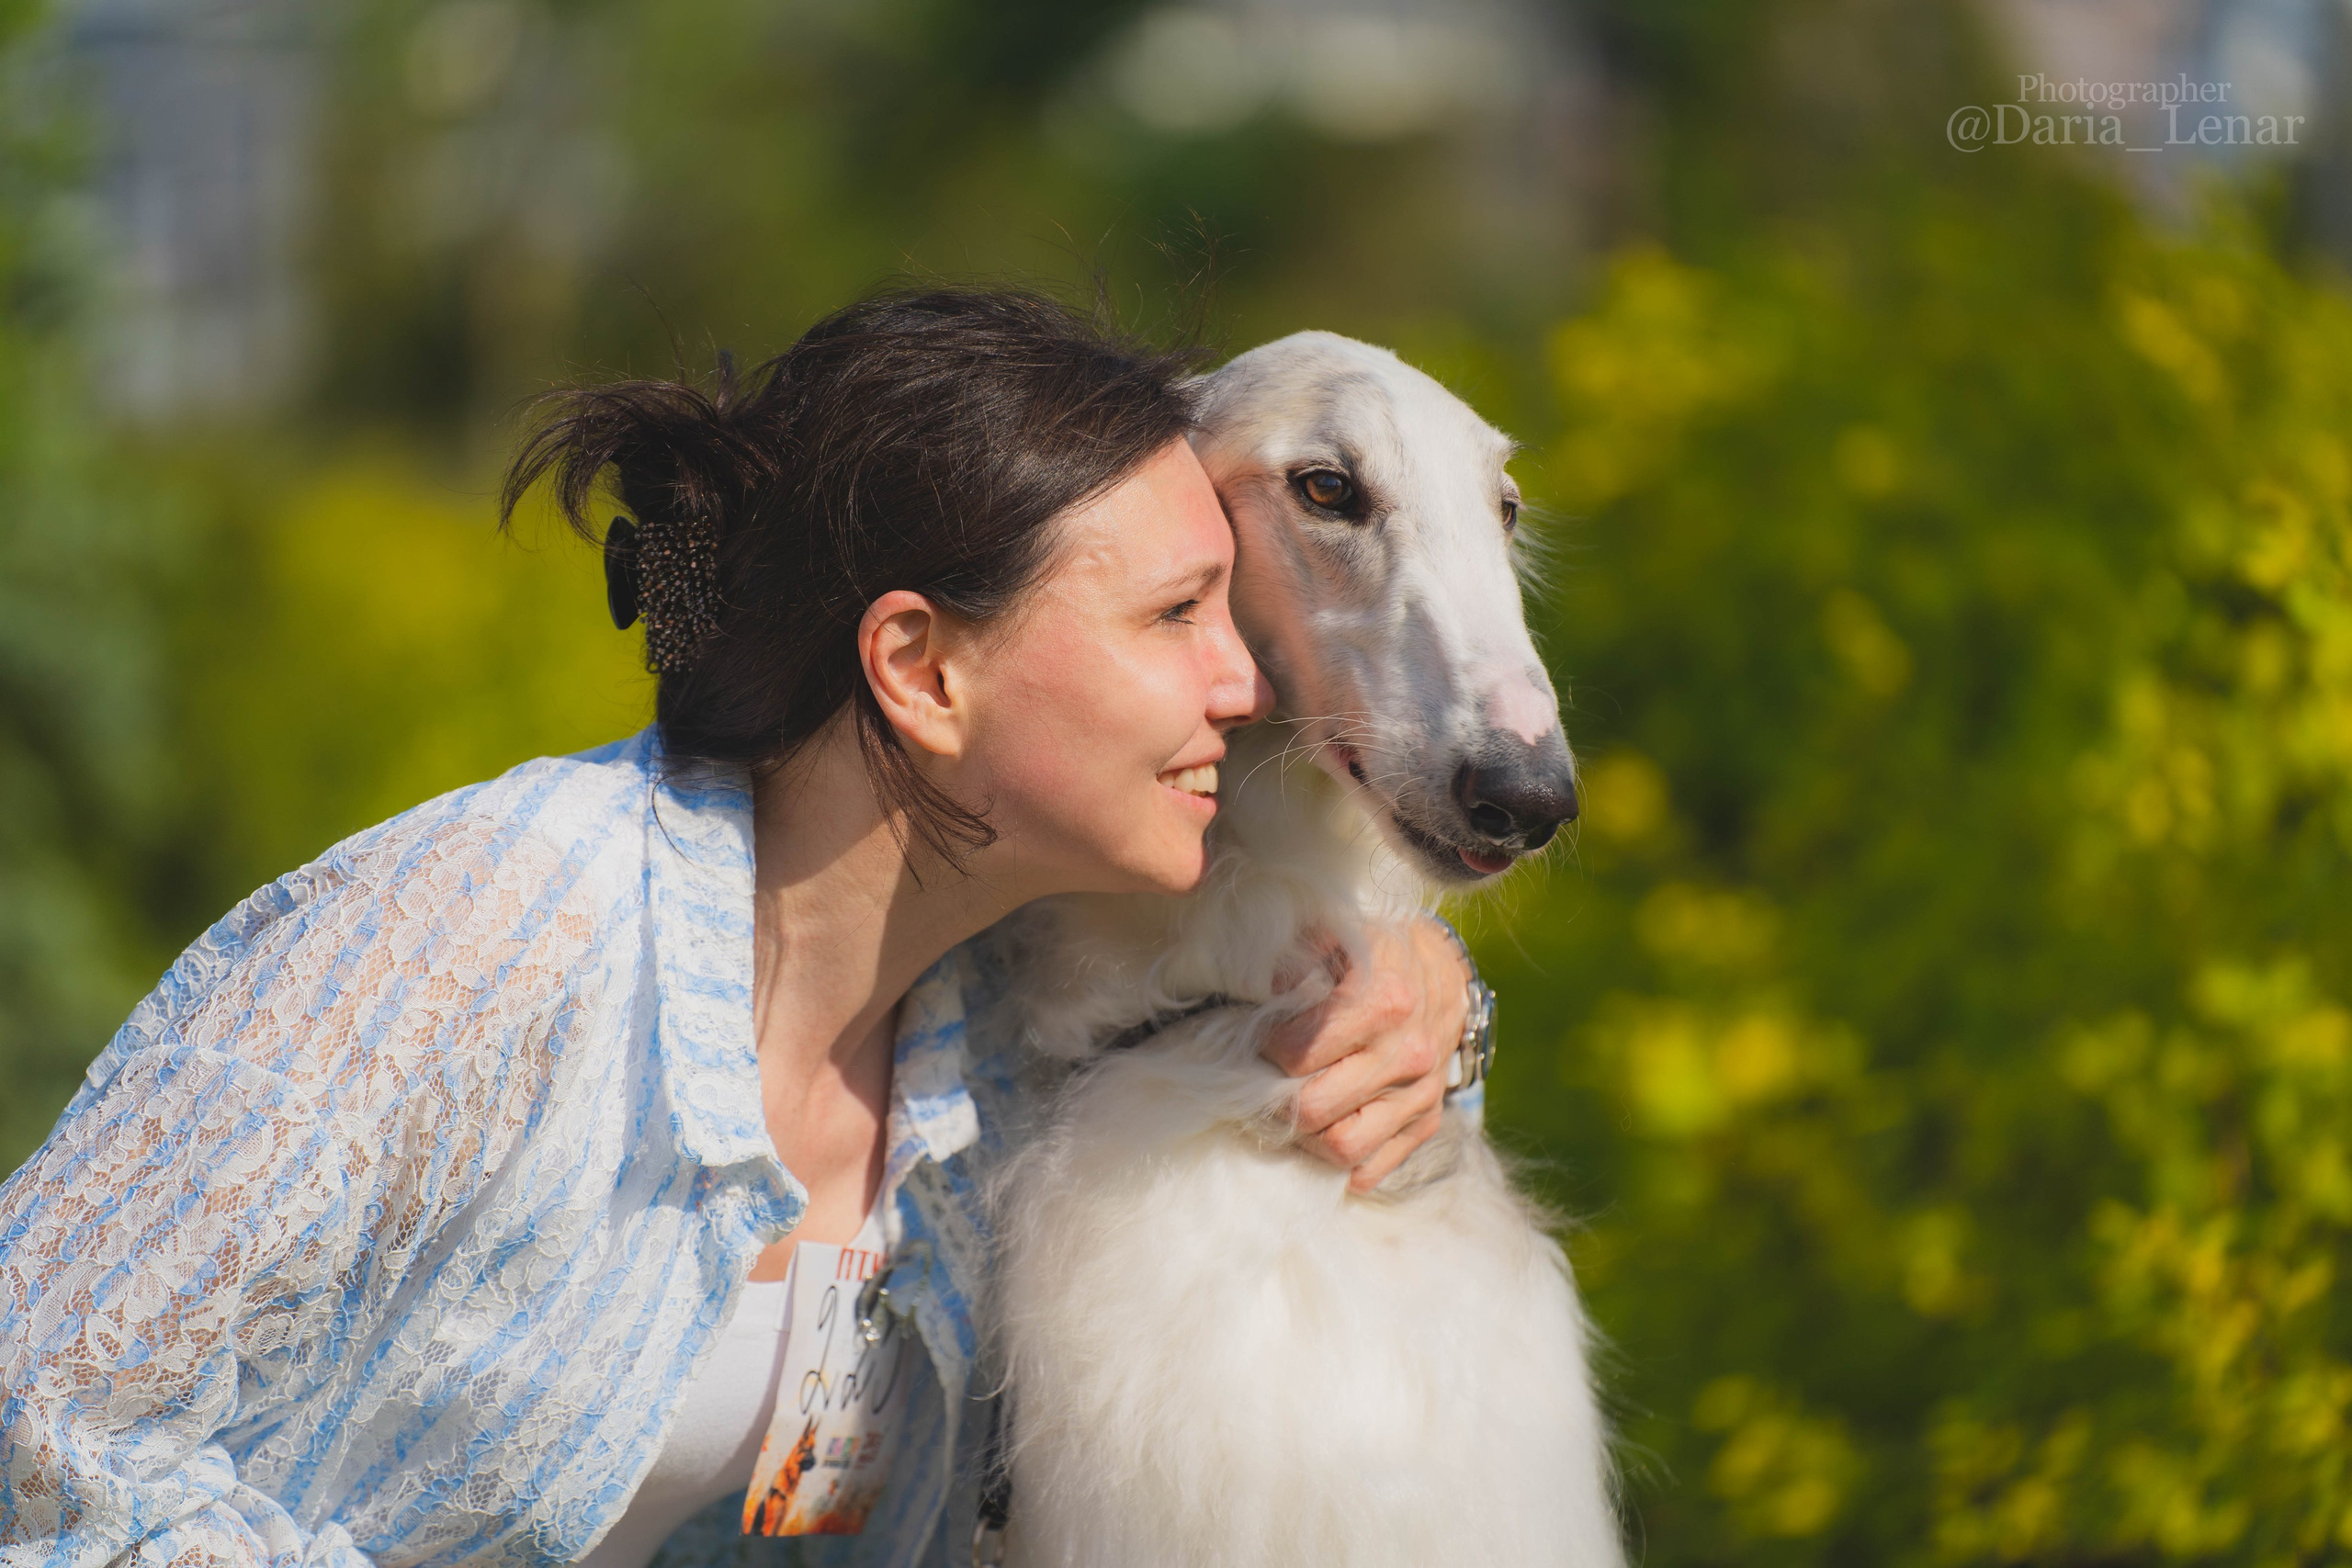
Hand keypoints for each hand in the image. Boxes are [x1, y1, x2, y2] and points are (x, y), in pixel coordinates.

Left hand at [1261, 919, 1471, 1191]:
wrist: (1444, 976)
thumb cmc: (1376, 955)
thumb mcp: (1338, 938)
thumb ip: (1293, 960)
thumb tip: (1258, 993)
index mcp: (1384, 1001)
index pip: (1299, 1052)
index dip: (1265, 1048)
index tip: (1261, 1038)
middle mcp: (1407, 1053)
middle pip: (1314, 1108)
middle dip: (1275, 1099)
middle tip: (1264, 1083)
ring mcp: (1420, 1095)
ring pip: (1343, 1148)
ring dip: (1304, 1138)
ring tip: (1291, 1111)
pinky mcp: (1426, 1123)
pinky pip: (1372, 1169)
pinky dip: (1338, 1162)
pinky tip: (1323, 1130)